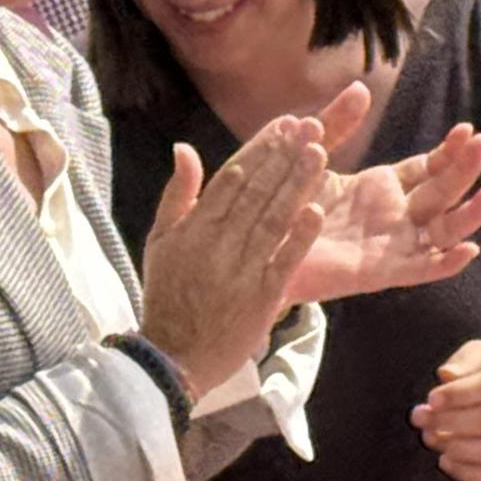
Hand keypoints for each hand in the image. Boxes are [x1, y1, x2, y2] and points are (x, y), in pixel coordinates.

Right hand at [137, 114, 331, 391]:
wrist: (174, 357)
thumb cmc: (167, 295)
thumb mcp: (160, 242)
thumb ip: (178, 194)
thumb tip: (185, 148)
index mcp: (194, 228)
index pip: (232, 177)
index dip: (261, 148)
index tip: (284, 123)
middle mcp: (218, 244)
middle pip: (257, 192)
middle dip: (285, 156)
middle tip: (311, 127)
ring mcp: (242, 270)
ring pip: (273, 218)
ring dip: (297, 184)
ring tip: (320, 153)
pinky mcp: (263, 296)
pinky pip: (284, 260)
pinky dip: (300, 235)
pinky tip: (317, 210)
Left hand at [280, 82, 480, 305]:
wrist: (256, 246)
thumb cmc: (283, 203)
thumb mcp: (312, 154)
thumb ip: (336, 124)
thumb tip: (361, 88)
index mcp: (381, 189)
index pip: (428, 170)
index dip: (449, 152)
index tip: (467, 130)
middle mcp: (393, 217)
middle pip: (443, 194)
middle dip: (466, 169)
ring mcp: (390, 245)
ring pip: (444, 231)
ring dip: (472, 213)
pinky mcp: (378, 272)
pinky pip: (419, 269)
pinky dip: (444, 263)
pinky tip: (468, 249)